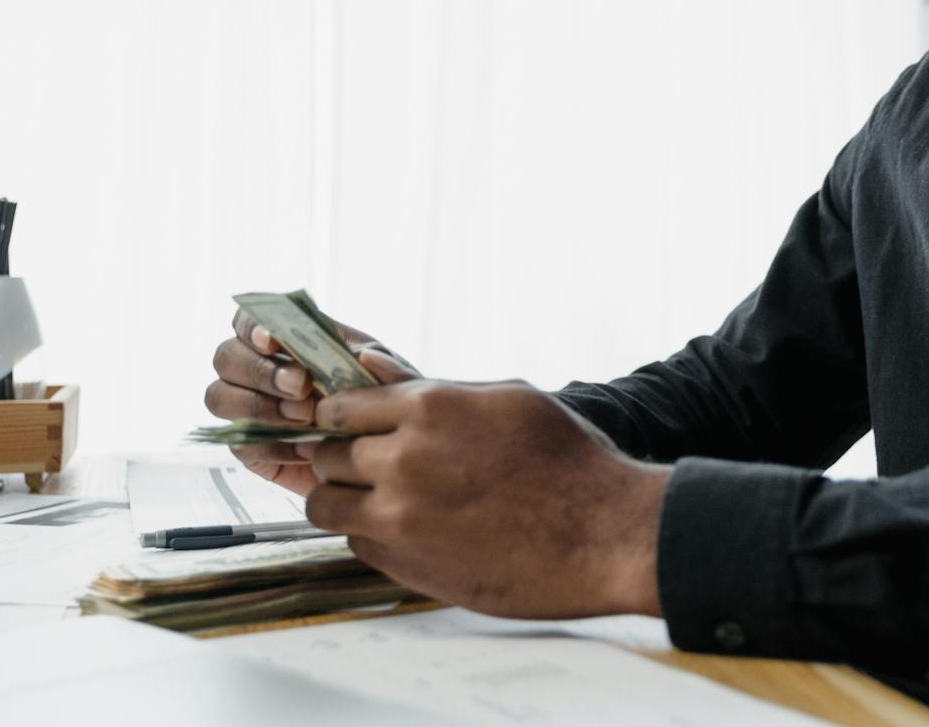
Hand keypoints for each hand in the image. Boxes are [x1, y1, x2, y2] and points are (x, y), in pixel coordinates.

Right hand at [204, 308, 409, 496]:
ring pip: (219, 397)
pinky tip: (306, 448)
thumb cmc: (380, 403)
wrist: (382, 456)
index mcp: (286, 339)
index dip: (252, 327)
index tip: (274, 341)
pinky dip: (272, 444)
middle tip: (302, 387)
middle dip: (262, 371)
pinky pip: (239, 442)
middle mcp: (258, 369)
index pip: (247, 320)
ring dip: (259, 406)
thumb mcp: (391, 379)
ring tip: (304, 418)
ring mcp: (248, 407)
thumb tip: (367, 356)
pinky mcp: (249, 446)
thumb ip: (384, 365)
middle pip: (226, 357)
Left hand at [305, 350, 669, 617]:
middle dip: (340, 457)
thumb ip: (434, 385)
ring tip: (378, 498)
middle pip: (325, 456)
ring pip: (326, 505)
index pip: (339, 407)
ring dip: (344, 498)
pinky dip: (372, 534)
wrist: (603, 534)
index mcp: (427, 408)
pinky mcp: (408, 565)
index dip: (340, 416)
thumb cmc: (567, 460)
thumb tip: (370, 362)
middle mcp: (403, 461)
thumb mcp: (507, 398)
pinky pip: (358, 543)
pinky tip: (410, 528)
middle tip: (367, 463)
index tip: (349, 425)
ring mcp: (400, 518)